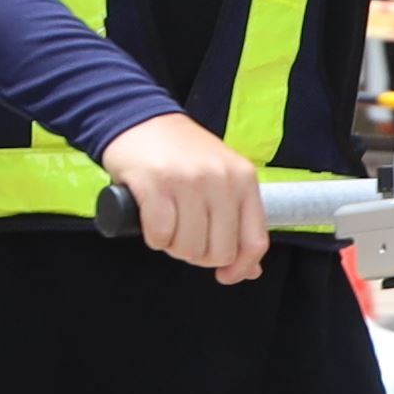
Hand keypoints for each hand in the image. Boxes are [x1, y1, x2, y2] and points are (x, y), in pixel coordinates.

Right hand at [104, 111, 271, 283]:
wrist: (138, 117)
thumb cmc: (180, 153)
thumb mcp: (221, 177)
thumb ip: (237, 218)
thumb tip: (250, 269)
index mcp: (244, 179)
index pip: (255, 241)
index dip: (241, 268)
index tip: (225, 275)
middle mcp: (221, 180)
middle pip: (219, 252)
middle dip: (198, 255)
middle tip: (184, 237)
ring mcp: (189, 181)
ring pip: (189, 248)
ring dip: (173, 247)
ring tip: (168, 226)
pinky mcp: (156, 184)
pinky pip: (160, 235)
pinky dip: (154, 238)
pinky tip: (151, 222)